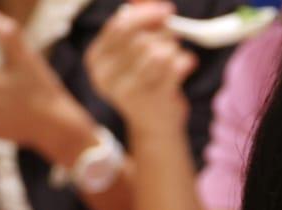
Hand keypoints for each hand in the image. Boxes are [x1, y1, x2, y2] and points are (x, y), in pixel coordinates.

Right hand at [86, 1, 192, 135]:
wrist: (154, 126)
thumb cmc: (144, 82)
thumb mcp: (132, 55)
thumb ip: (138, 29)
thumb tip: (154, 6)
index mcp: (96, 60)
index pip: (118, 27)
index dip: (144, 14)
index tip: (165, 9)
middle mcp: (106, 77)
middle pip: (139, 38)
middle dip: (162, 30)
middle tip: (175, 30)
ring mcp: (129, 91)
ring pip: (159, 52)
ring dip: (173, 48)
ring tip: (175, 54)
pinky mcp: (153, 101)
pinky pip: (175, 67)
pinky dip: (185, 61)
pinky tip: (186, 65)